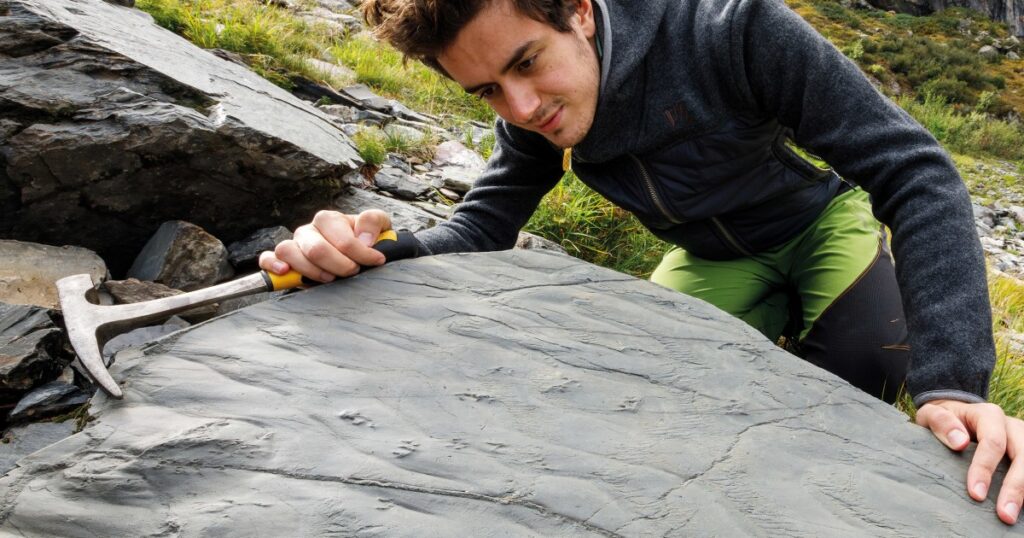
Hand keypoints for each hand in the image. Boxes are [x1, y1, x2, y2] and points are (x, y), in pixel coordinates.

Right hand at [258, 209, 390, 282]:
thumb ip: (373, 221)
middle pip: (316, 249)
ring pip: (289, 252)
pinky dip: (271, 264)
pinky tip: (285, 271)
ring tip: (330, 278)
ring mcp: (293, 245)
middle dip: (339, 265)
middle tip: (353, 272)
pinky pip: (267, 258)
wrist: (353, 254)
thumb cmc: (365, 239)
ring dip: (312, 270)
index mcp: (328, 220)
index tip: (375, 261)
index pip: (342, 238)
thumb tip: (364, 239)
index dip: (361, 253)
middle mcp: (308, 231)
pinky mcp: (282, 260)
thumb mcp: (379, 225)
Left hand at [916, 399, 1023, 523]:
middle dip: (1015, 487)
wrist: (955, 415)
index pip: (993, 442)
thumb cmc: (942, 418)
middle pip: (1022, 455)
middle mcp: (1011, 427)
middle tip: (1005, 515)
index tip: (975, 494)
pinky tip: (1021, 508)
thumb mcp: (932, 414)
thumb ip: (941, 422)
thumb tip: (960, 442)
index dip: (985, 468)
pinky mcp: (1023, 453)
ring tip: (1012, 516)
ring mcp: (1021, 440)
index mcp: (988, 415)